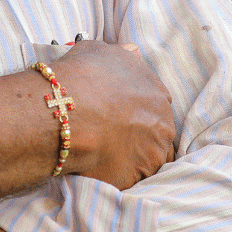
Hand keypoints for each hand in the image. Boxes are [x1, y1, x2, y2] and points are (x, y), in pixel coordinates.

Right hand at [48, 40, 175, 190]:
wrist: (69, 110)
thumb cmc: (80, 76)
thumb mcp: (100, 51)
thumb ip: (121, 55)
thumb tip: (132, 53)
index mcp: (156, 90)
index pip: (155, 104)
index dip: (137, 111)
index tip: (120, 117)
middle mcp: (162, 119)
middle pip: (157, 132)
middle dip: (141, 136)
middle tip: (114, 139)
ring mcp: (154, 150)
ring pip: (149, 158)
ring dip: (135, 159)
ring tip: (109, 159)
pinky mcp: (140, 176)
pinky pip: (134, 180)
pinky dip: (123, 177)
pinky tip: (104, 172)